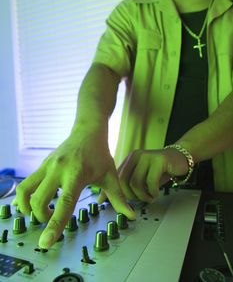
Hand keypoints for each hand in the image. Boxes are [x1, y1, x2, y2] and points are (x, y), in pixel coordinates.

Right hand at [12, 129, 135, 248]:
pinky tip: (41, 199)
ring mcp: (47, 165)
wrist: (87, 130)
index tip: (45, 242)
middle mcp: (58, 170)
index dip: (54, 224)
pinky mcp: (42, 164)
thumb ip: (118, 198)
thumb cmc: (99, 153)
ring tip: (41, 211)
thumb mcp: (110, 175)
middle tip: (53, 219)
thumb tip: (131, 216)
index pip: (64, 204)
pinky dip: (28, 196)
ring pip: (25, 190)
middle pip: (38, 201)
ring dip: (28, 207)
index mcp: (77, 175)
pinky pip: (27, 183)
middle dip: (42, 218)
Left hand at [99, 148, 188, 203]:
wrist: (178, 158)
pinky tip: (156, 194)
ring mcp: (146, 157)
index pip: (116, 178)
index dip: (119, 193)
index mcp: (129, 160)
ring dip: (143, 196)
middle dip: (131, 196)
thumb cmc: (160, 170)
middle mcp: (135, 156)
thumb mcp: (142, 177)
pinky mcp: (158, 160)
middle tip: (139, 200)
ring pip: (136, 182)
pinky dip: (153, 192)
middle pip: (123, 181)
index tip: (123, 204)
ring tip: (149, 198)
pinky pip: (151, 181)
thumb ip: (128, 186)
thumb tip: (111, 200)